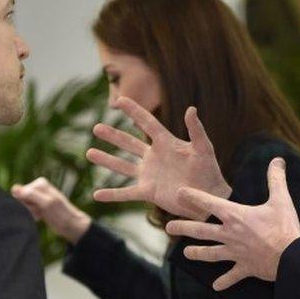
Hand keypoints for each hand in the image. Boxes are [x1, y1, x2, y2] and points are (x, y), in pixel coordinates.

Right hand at [12, 178, 91, 243]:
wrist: (71, 225)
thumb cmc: (61, 215)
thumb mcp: (46, 204)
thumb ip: (30, 195)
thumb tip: (14, 188)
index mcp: (40, 183)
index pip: (19, 192)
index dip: (26, 203)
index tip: (38, 208)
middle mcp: (38, 186)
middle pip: (20, 198)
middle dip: (28, 208)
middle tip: (40, 212)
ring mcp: (38, 195)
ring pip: (23, 205)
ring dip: (30, 213)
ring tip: (41, 215)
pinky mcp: (38, 204)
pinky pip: (27, 210)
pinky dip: (32, 215)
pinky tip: (40, 217)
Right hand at [86, 96, 230, 219]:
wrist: (209, 198)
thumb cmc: (210, 171)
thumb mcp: (204, 149)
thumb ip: (196, 130)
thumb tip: (191, 108)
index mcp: (166, 143)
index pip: (147, 123)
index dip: (134, 111)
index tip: (119, 99)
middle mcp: (154, 157)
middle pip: (128, 143)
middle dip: (113, 136)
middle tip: (96, 127)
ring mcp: (149, 175)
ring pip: (122, 166)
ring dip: (106, 160)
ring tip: (89, 153)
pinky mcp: (148, 192)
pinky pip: (126, 193)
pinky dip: (112, 194)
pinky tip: (96, 194)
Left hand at [165, 158, 299, 290]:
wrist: (291, 258)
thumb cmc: (284, 227)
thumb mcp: (281, 200)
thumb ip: (276, 179)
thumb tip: (278, 159)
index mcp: (235, 216)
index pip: (209, 203)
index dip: (193, 197)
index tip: (179, 193)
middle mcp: (230, 234)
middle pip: (201, 231)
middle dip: (183, 228)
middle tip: (168, 227)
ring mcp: (235, 253)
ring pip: (210, 254)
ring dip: (197, 253)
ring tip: (185, 254)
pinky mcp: (244, 268)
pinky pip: (231, 276)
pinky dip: (224, 281)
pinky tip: (215, 286)